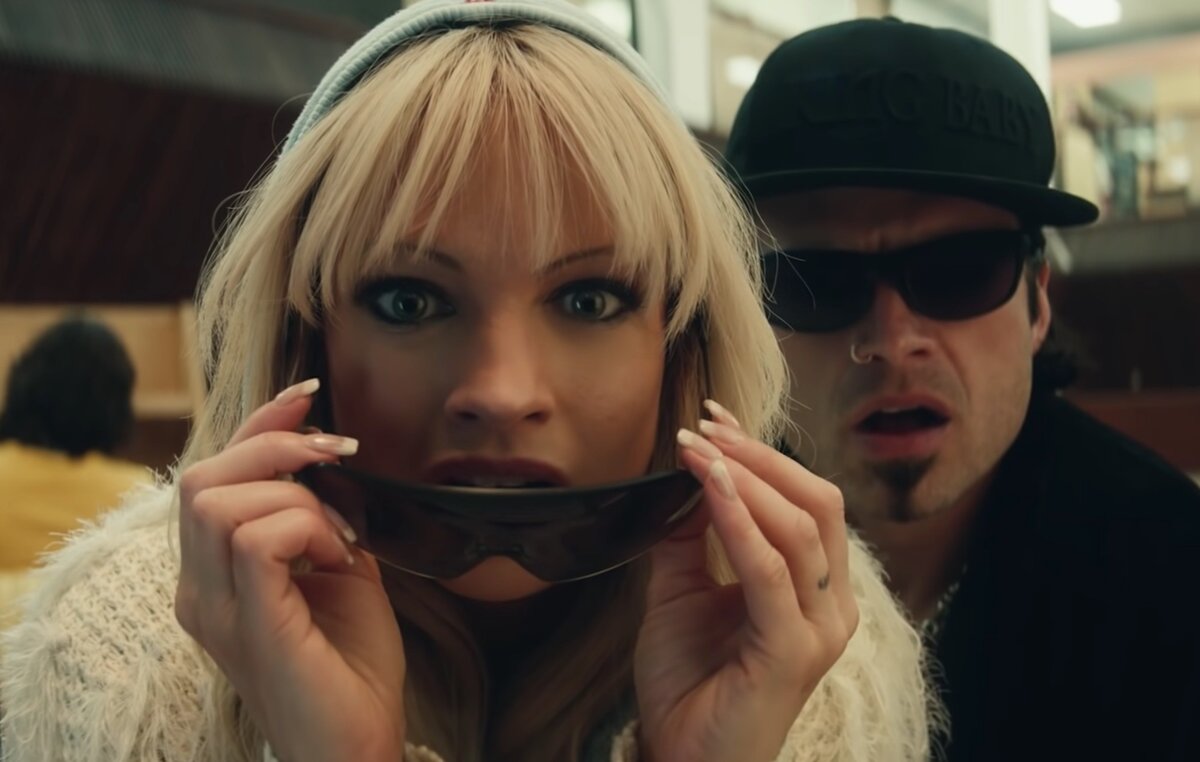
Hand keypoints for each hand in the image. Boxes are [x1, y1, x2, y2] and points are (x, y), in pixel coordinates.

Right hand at [175, 379, 406, 761]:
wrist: (360, 742)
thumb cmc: (352, 665)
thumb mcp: (340, 570)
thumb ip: (321, 519)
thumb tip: (331, 462)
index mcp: (213, 575)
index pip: (211, 477)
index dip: (257, 427)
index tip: (307, 398)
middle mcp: (198, 590)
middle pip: (201, 477)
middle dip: (275, 447)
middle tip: (337, 455)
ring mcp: (215, 610)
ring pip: (218, 499)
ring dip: (294, 494)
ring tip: (339, 532)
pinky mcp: (246, 625)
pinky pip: (255, 538)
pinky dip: (305, 526)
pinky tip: (338, 554)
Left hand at [635, 401, 857, 761]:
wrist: (680, 760)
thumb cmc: (688, 683)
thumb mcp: (682, 590)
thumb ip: (691, 535)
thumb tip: (687, 473)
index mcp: (815, 588)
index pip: (806, 500)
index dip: (763, 453)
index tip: (714, 417)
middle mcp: (830, 605)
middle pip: (817, 503)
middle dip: (760, 456)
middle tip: (706, 425)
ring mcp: (818, 629)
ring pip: (801, 529)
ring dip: (747, 478)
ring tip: (699, 449)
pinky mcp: (793, 652)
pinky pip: (771, 571)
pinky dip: (741, 521)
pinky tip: (712, 488)